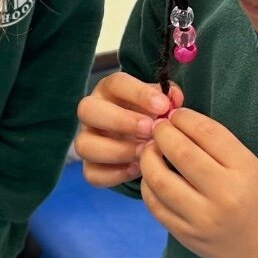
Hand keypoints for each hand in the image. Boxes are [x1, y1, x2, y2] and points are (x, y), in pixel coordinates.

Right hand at [74, 72, 180, 186]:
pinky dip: (115, 174)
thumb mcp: (161, 104)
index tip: (163, 106)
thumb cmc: (152, 117)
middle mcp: (92, 113)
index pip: (116, 83)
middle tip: (149, 129)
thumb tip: (174, 98)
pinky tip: (137, 169)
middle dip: (120, 120)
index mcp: (109, 91)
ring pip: (83, 145)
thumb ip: (168, 99)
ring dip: (116, 150)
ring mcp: (87, 140)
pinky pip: (92, 174)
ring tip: (144, 153)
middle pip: (86, 110)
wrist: (146, 144)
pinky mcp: (89, 167)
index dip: (139, 93)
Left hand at [141, 108, 257, 257]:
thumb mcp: (251, 167)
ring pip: (160, 180)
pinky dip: (147, 185)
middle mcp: (223, 194)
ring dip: (148, 158)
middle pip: (181, 152)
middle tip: (157, 127)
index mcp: (245, 171)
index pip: (208, 133)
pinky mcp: (184, 234)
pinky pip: (154, 205)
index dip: (185, 118)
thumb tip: (178, 121)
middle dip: (162, 133)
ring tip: (150, 149)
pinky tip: (151, 176)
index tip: (175, 114)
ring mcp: (201, 218)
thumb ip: (217, 145)